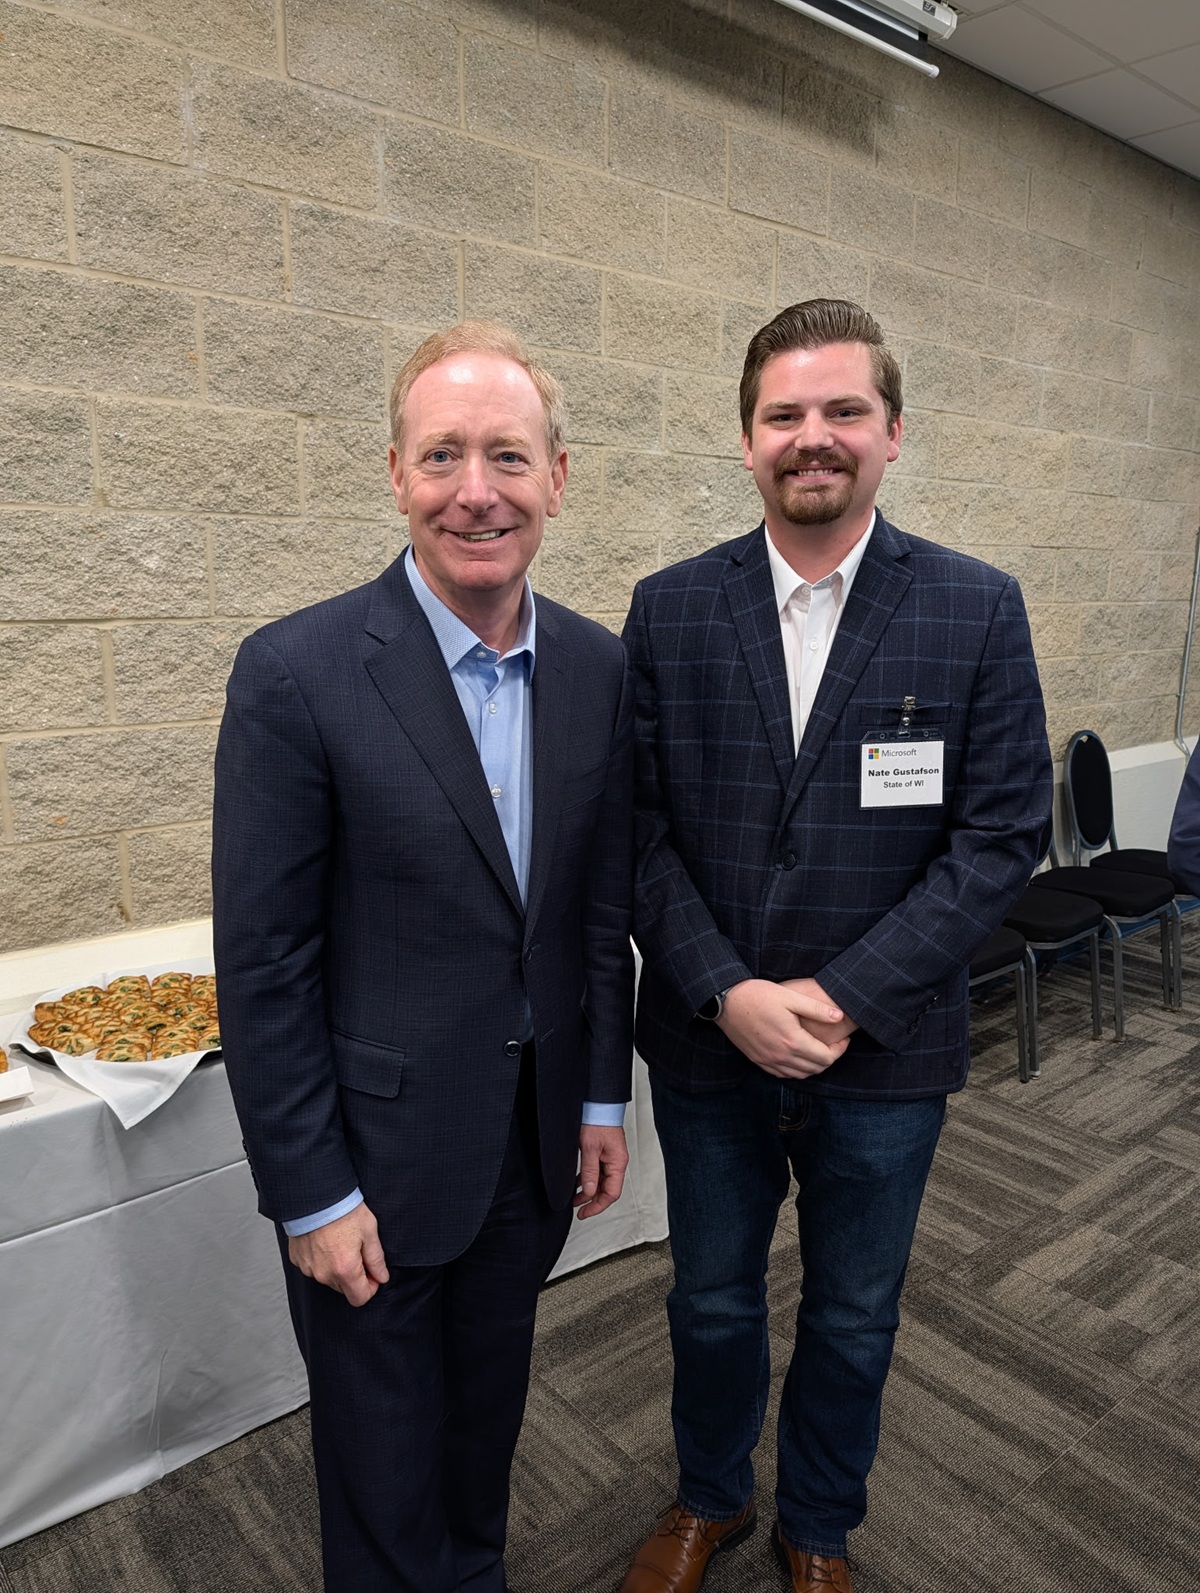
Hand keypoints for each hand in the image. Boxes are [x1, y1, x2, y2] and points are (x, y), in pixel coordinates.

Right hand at [287, 1202, 388, 1306]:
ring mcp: (308, 1268)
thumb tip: (382, 1276)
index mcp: (345, 1269)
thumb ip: (376, 1259)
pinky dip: (321, 1260)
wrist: (315, 1195)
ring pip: (328, 1279)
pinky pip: (314, 1267)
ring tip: (340, 1242)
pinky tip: (325, 1241)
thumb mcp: (369, 1231)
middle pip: (344, 1289)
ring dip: (337, 1268)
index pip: (360, 1298)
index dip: (370, 1288)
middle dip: (354, 1276)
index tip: (373, 1273)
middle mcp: (324, 1274)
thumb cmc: (342, 1209)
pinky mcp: (298, 1260)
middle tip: (357, 1251)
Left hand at [574, 1124, 628, 1218]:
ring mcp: (609, 1157)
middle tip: (578, 1210)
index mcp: (618, 1163)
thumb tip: (590, 1192)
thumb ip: (590, 1171)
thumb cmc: (597, 1120)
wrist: (598, 1103)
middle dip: (593, 1201)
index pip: (611, 1193)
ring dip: (588, 1192)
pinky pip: (596, 1172)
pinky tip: (576, 1184)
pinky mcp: (602, 1152)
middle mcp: (616, 1162)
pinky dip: (586, 1180)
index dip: (598, 1206)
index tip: (584, 1213)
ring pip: (601, 1181)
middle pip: (607, 1189)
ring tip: (574, 1199)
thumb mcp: (590, 1148)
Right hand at [717, 978, 851, 1079]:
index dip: (840, 1050)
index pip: (826, 1057)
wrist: (726, 1001)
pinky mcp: (758, 1061)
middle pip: (816, 1069)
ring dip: (814, 1066)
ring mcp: (768, 1061)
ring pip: (801, 1075)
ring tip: (818, 1050)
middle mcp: (781, 1056)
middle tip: (834, 1044)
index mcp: (792, 1040)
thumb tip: (839, 1016)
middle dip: (830, 1058)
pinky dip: (796, 1070)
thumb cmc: (758, 995)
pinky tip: (798, 1056)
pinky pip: (783, 1074)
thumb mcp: (790, 996)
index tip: (843, 1039)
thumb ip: (816, 1009)